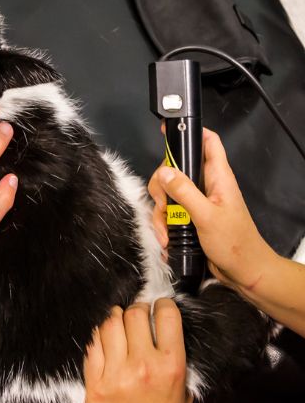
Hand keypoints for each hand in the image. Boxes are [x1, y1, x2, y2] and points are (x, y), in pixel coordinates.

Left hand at [83, 300, 190, 402]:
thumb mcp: (183, 394)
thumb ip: (175, 362)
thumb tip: (164, 331)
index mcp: (171, 366)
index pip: (166, 315)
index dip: (161, 304)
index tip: (157, 306)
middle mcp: (144, 365)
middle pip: (134, 314)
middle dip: (135, 309)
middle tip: (134, 315)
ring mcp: (116, 373)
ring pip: (110, 324)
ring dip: (113, 318)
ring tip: (116, 321)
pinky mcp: (94, 381)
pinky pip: (93, 345)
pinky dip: (98, 337)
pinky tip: (103, 340)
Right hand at [148, 128, 274, 290]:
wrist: (242, 271)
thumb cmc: (234, 243)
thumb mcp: (206, 216)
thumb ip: (184, 192)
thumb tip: (164, 172)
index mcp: (218, 177)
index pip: (208, 143)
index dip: (190, 133)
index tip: (169, 131)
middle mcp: (206, 186)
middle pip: (175, 170)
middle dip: (161, 187)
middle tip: (163, 205)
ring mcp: (196, 202)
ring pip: (167, 195)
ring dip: (161, 213)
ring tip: (166, 231)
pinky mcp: (189, 218)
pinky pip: (169, 214)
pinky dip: (163, 225)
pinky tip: (167, 239)